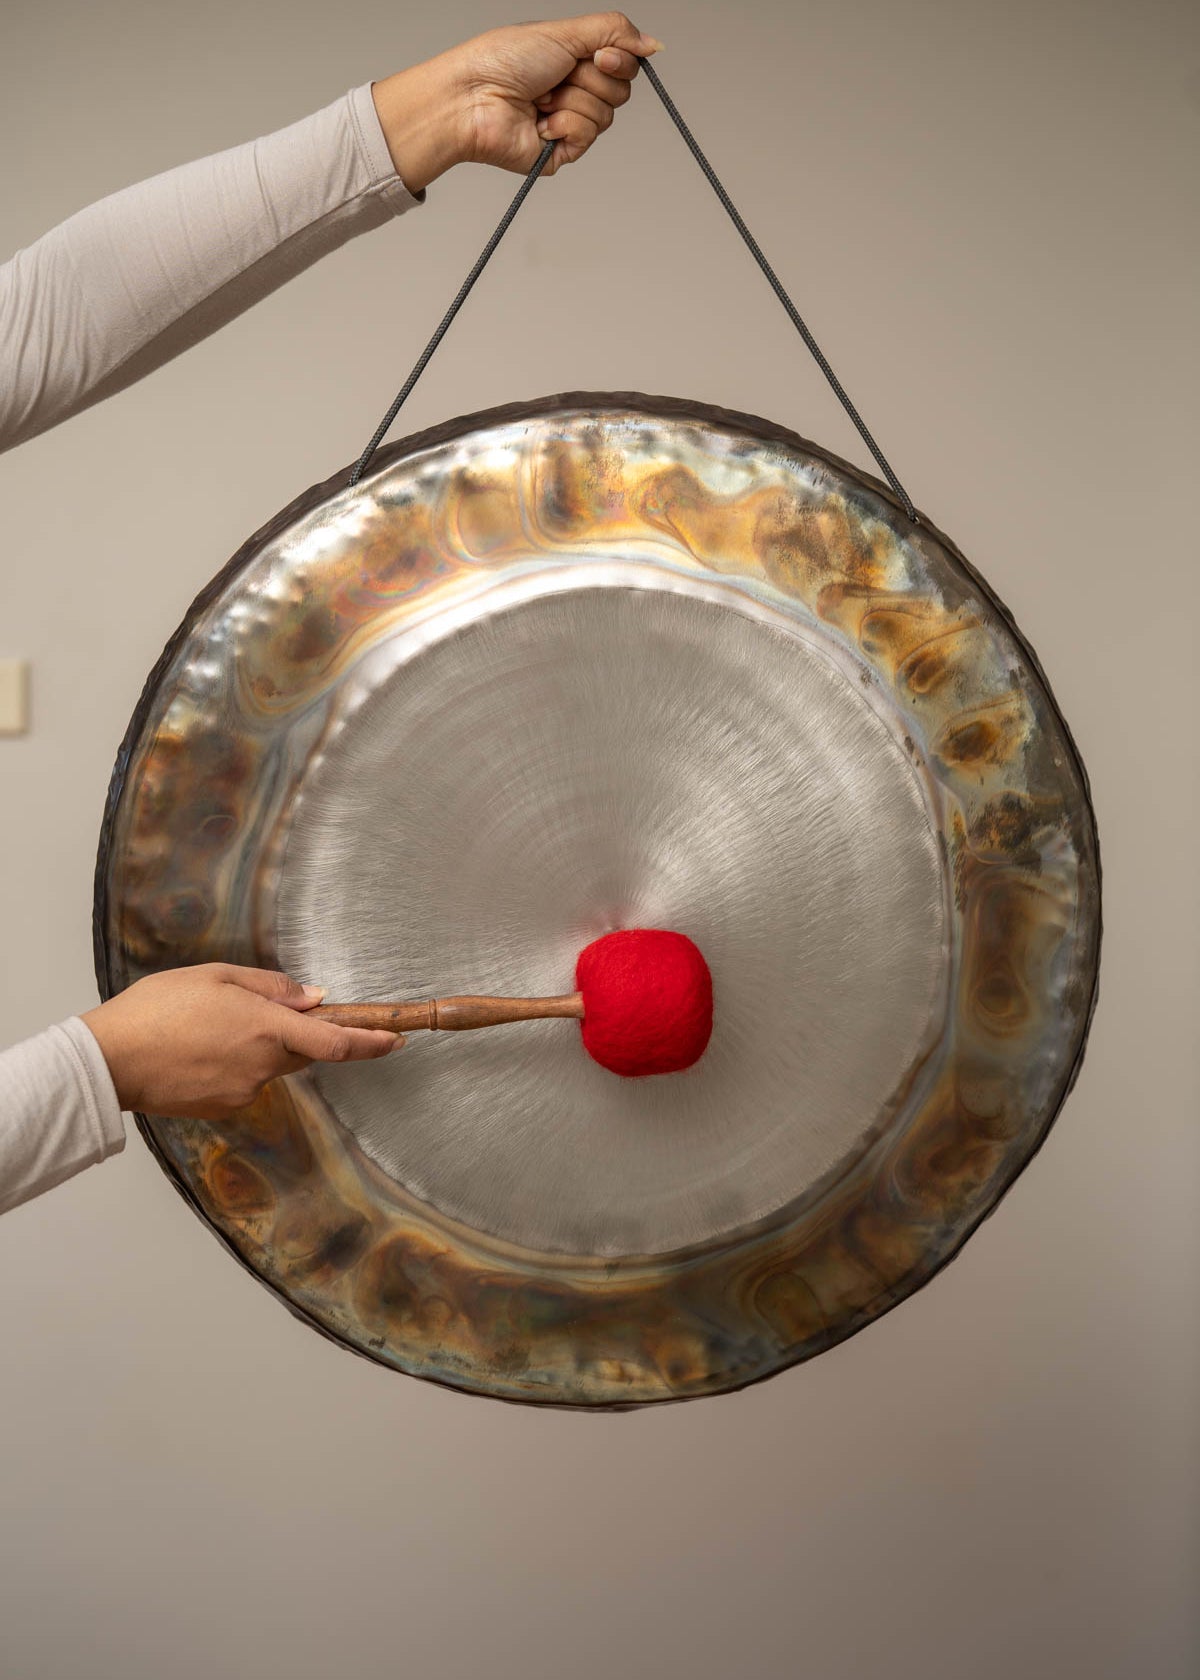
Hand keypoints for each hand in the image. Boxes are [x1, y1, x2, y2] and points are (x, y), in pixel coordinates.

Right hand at [82, 965, 400, 1121]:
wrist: (110, 1060)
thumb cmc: (158, 1009)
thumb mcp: (217, 977)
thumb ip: (272, 987)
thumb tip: (315, 997)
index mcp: (268, 1026)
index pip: (337, 1042)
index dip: (372, 1043)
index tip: (397, 1040)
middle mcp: (264, 1064)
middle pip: (302, 1051)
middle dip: (293, 1033)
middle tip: (253, 1014)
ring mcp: (245, 1091)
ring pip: (270, 1065)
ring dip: (255, 1046)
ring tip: (204, 1026)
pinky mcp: (224, 1107)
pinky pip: (244, 1081)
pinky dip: (232, 1064)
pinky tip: (196, 1049)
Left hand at [372, 12, 661, 191]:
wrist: (473, 97)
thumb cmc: (503, 61)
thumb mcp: (565, 32)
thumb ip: (614, 32)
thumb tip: (653, 45)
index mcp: (575, 60)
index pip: (623, 64)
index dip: (619, 60)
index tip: (597, 56)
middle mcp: (574, 90)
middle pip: (620, 91)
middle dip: (591, 80)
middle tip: (559, 76)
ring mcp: (568, 123)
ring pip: (605, 115)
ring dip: (573, 101)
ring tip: (542, 98)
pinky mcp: (561, 152)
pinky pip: (587, 137)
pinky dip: (565, 124)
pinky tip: (541, 121)